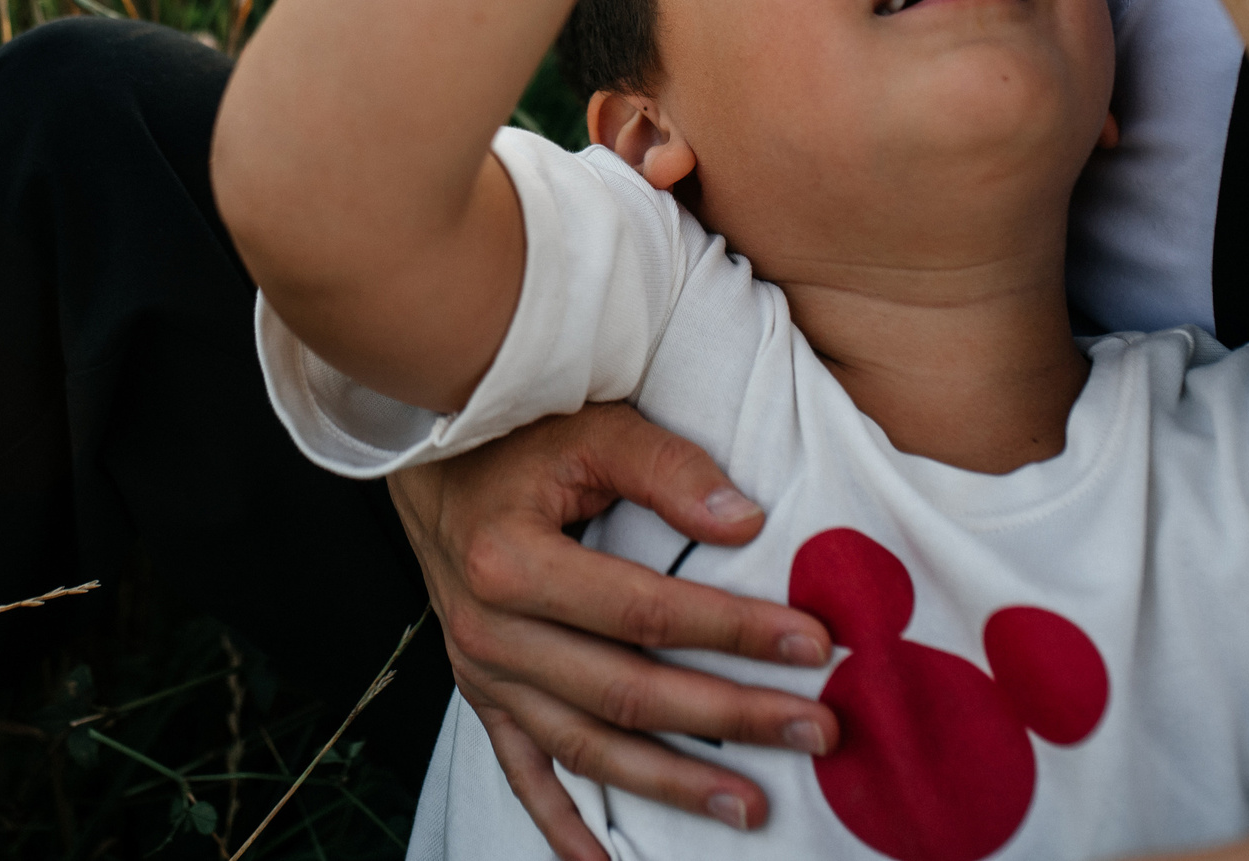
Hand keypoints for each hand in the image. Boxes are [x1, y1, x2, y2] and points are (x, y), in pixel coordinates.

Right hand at [385, 402, 839, 860]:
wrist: (432, 463)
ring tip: (751, 807)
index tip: (811, 644)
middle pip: (627, 692)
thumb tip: (746, 521)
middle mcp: (491, 631)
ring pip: (587, 746)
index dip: (733, 631)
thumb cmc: (517, 437)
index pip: (645, 612)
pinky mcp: (482, 694)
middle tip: (815, 731)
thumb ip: (667, 470)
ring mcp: (483, 672)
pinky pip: (523, 772)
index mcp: (513, 561)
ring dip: (672, 785)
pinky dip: (562, 826)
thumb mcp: (593, 428)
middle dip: (731, 718)